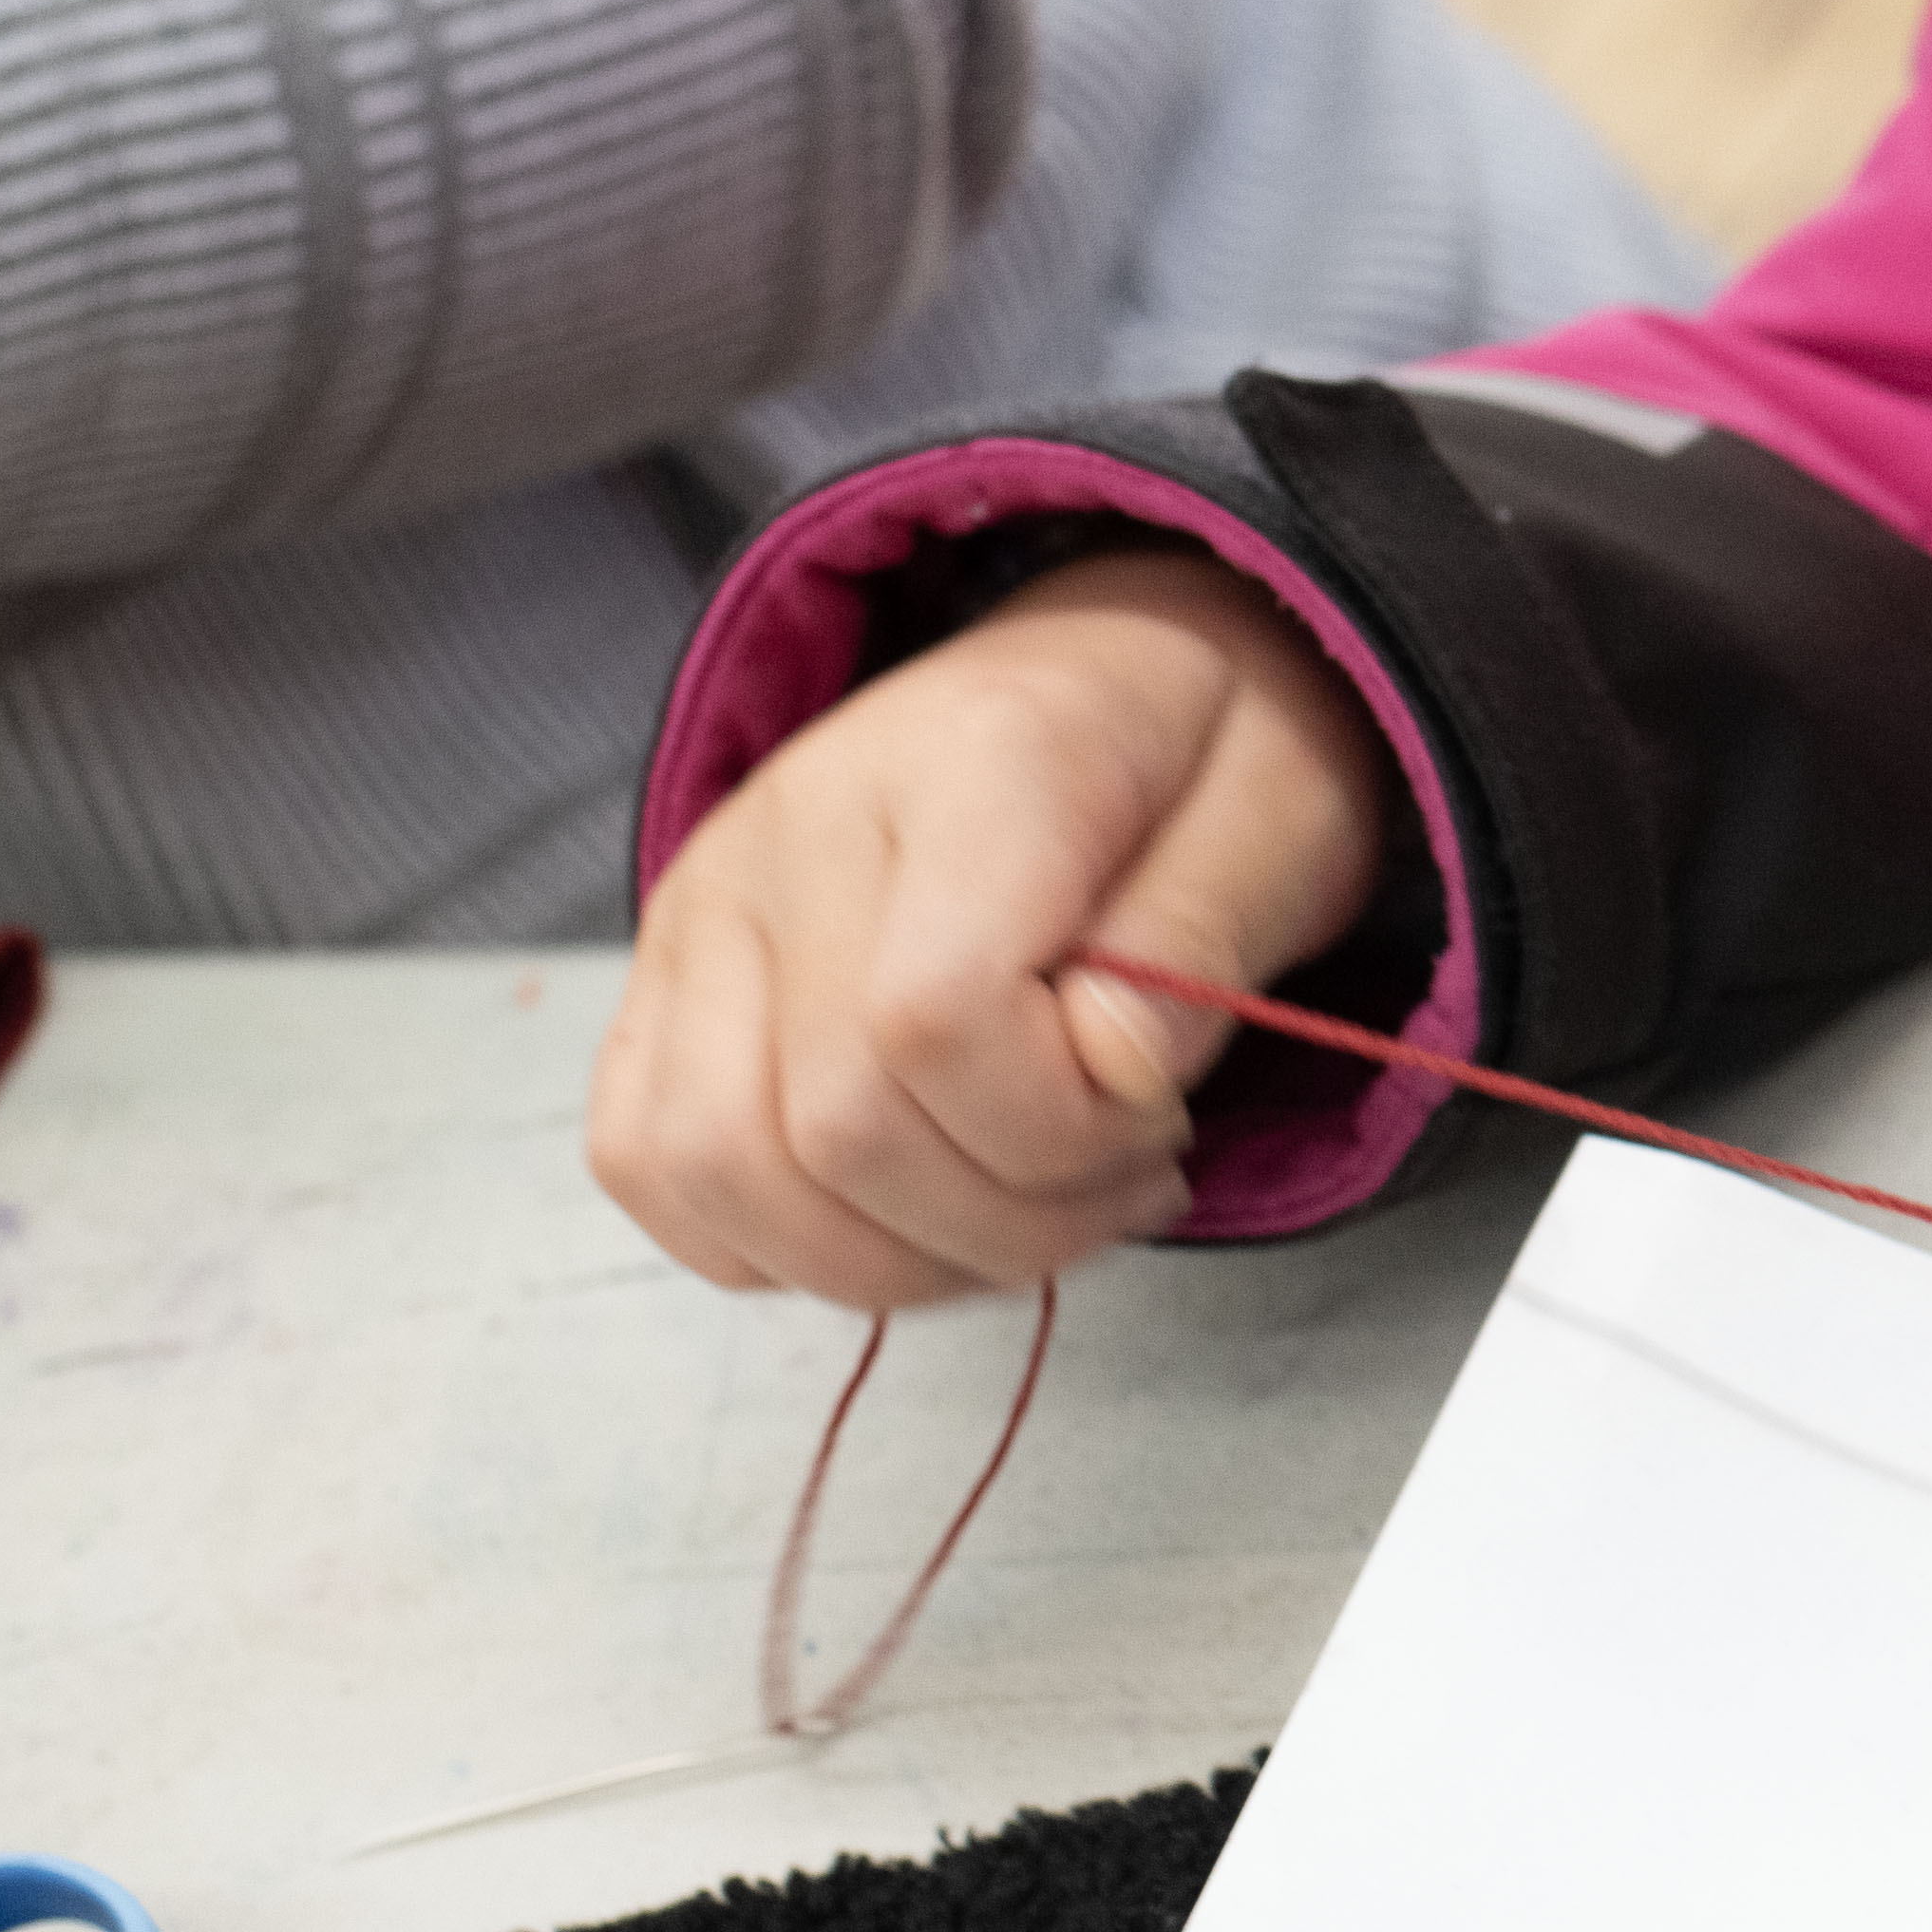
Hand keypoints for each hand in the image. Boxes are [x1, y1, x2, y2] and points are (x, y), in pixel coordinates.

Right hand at [586, 548, 1389, 1307]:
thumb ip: (1202, 946)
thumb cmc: (1206, 762)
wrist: (1113, 676)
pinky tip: (904, 1214)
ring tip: (1024, 1211)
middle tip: (1122, 1181)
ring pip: (714, 1166)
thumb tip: (1109, 1077)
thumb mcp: (1284, 819)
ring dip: (891, 1255)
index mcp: (972, 762)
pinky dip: (772, 1240)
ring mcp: (706, 902)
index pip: (934, 1019)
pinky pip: (647, 1160)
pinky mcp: (664, 974)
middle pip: (830, 1125)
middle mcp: (796, 825)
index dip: (1057, 1130)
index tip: (1161, 1120)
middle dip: (1007, 1219)